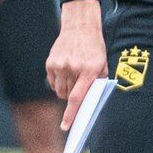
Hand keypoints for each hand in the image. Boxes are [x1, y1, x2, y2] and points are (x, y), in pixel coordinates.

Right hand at [46, 0, 108, 127]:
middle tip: (78, 86)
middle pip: (67, 96)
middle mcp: (73, 68)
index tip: (65, 126)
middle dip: (73, 96)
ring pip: (59, 91)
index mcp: (89, 70)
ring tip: (72, 78)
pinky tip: (65, 72)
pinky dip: (58, 82)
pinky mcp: (50, 62)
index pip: (77, 98)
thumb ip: (98, 83)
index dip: (71, 114)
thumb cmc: (94, 48)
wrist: (80, 27)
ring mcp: (60, 65)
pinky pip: (52, 82)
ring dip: (65, 90)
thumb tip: (90, 103)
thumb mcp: (102, 64)